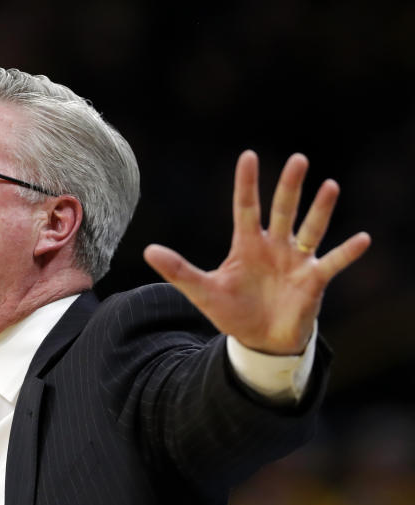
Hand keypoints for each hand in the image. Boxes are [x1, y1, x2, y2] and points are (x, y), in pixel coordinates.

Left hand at [143, 150, 370, 354]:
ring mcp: (296, 261)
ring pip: (310, 230)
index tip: (248, 155)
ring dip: (320, 210)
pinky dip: (347, 252)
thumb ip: (178, 270)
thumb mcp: (202, 291)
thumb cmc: (232, 311)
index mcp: (247, 244)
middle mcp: (275, 246)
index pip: (246, 207)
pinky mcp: (313, 281)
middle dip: (290, 187)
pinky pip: (333, 263)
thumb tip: (148, 250)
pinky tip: (363, 238)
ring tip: (330, 186)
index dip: (247, 183)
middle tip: (298, 159)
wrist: (258, 341)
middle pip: (283, 210)